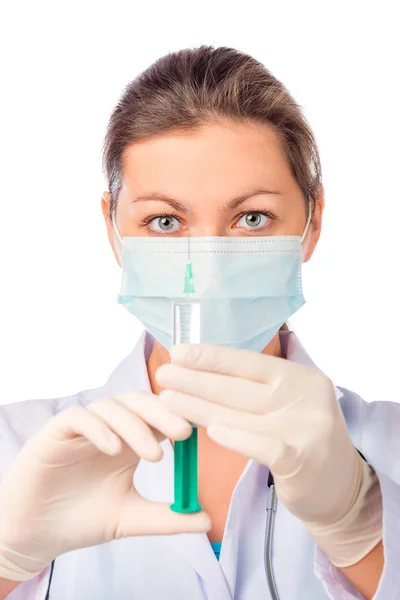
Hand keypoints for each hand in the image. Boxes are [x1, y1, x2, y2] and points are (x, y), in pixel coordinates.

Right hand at [0, 391, 210, 580]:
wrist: (38, 533)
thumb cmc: (83, 519)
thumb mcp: (131, 518)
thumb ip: (167, 517)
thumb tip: (207, 520)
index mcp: (131, 441)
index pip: (158, 415)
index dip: (179, 417)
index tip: (202, 431)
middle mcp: (110, 428)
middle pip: (140, 401)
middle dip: (164, 413)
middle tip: (184, 433)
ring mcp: (84, 427)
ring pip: (113, 406)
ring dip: (135, 426)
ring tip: (154, 456)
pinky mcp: (57, 431)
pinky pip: (80, 417)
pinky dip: (99, 428)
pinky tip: (113, 449)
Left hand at [157, 344, 381, 565]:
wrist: (341, 488)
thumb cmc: (301, 439)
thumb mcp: (286, 406)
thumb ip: (255, 390)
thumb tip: (202, 371)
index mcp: (301, 377)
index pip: (249, 362)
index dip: (211, 357)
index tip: (178, 352)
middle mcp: (306, 397)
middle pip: (239, 388)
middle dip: (195, 380)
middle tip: (162, 375)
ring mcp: (307, 428)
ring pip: (242, 415)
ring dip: (199, 407)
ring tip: (168, 399)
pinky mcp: (302, 459)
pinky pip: (262, 446)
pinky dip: (236, 438)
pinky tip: (210, 431)